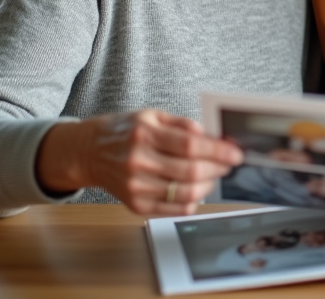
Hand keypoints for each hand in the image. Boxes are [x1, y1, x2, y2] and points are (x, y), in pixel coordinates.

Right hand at [35, 109, 243, 215]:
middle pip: (190, 171)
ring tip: (215, 176)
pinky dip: (193, 201)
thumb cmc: (124, 131)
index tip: (235, 153)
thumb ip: (182, 124)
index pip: (190, 144)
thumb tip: (210, 134)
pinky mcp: (135, 204)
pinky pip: (173, 209)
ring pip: (185, 193)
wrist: (89, 152)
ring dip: (209, 185)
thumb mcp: (152, 115)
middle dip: (218, 168)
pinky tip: (198, 189)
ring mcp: (136, 186)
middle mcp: (139, 161)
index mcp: (144, 133)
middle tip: (229, 164)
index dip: (217, 150)